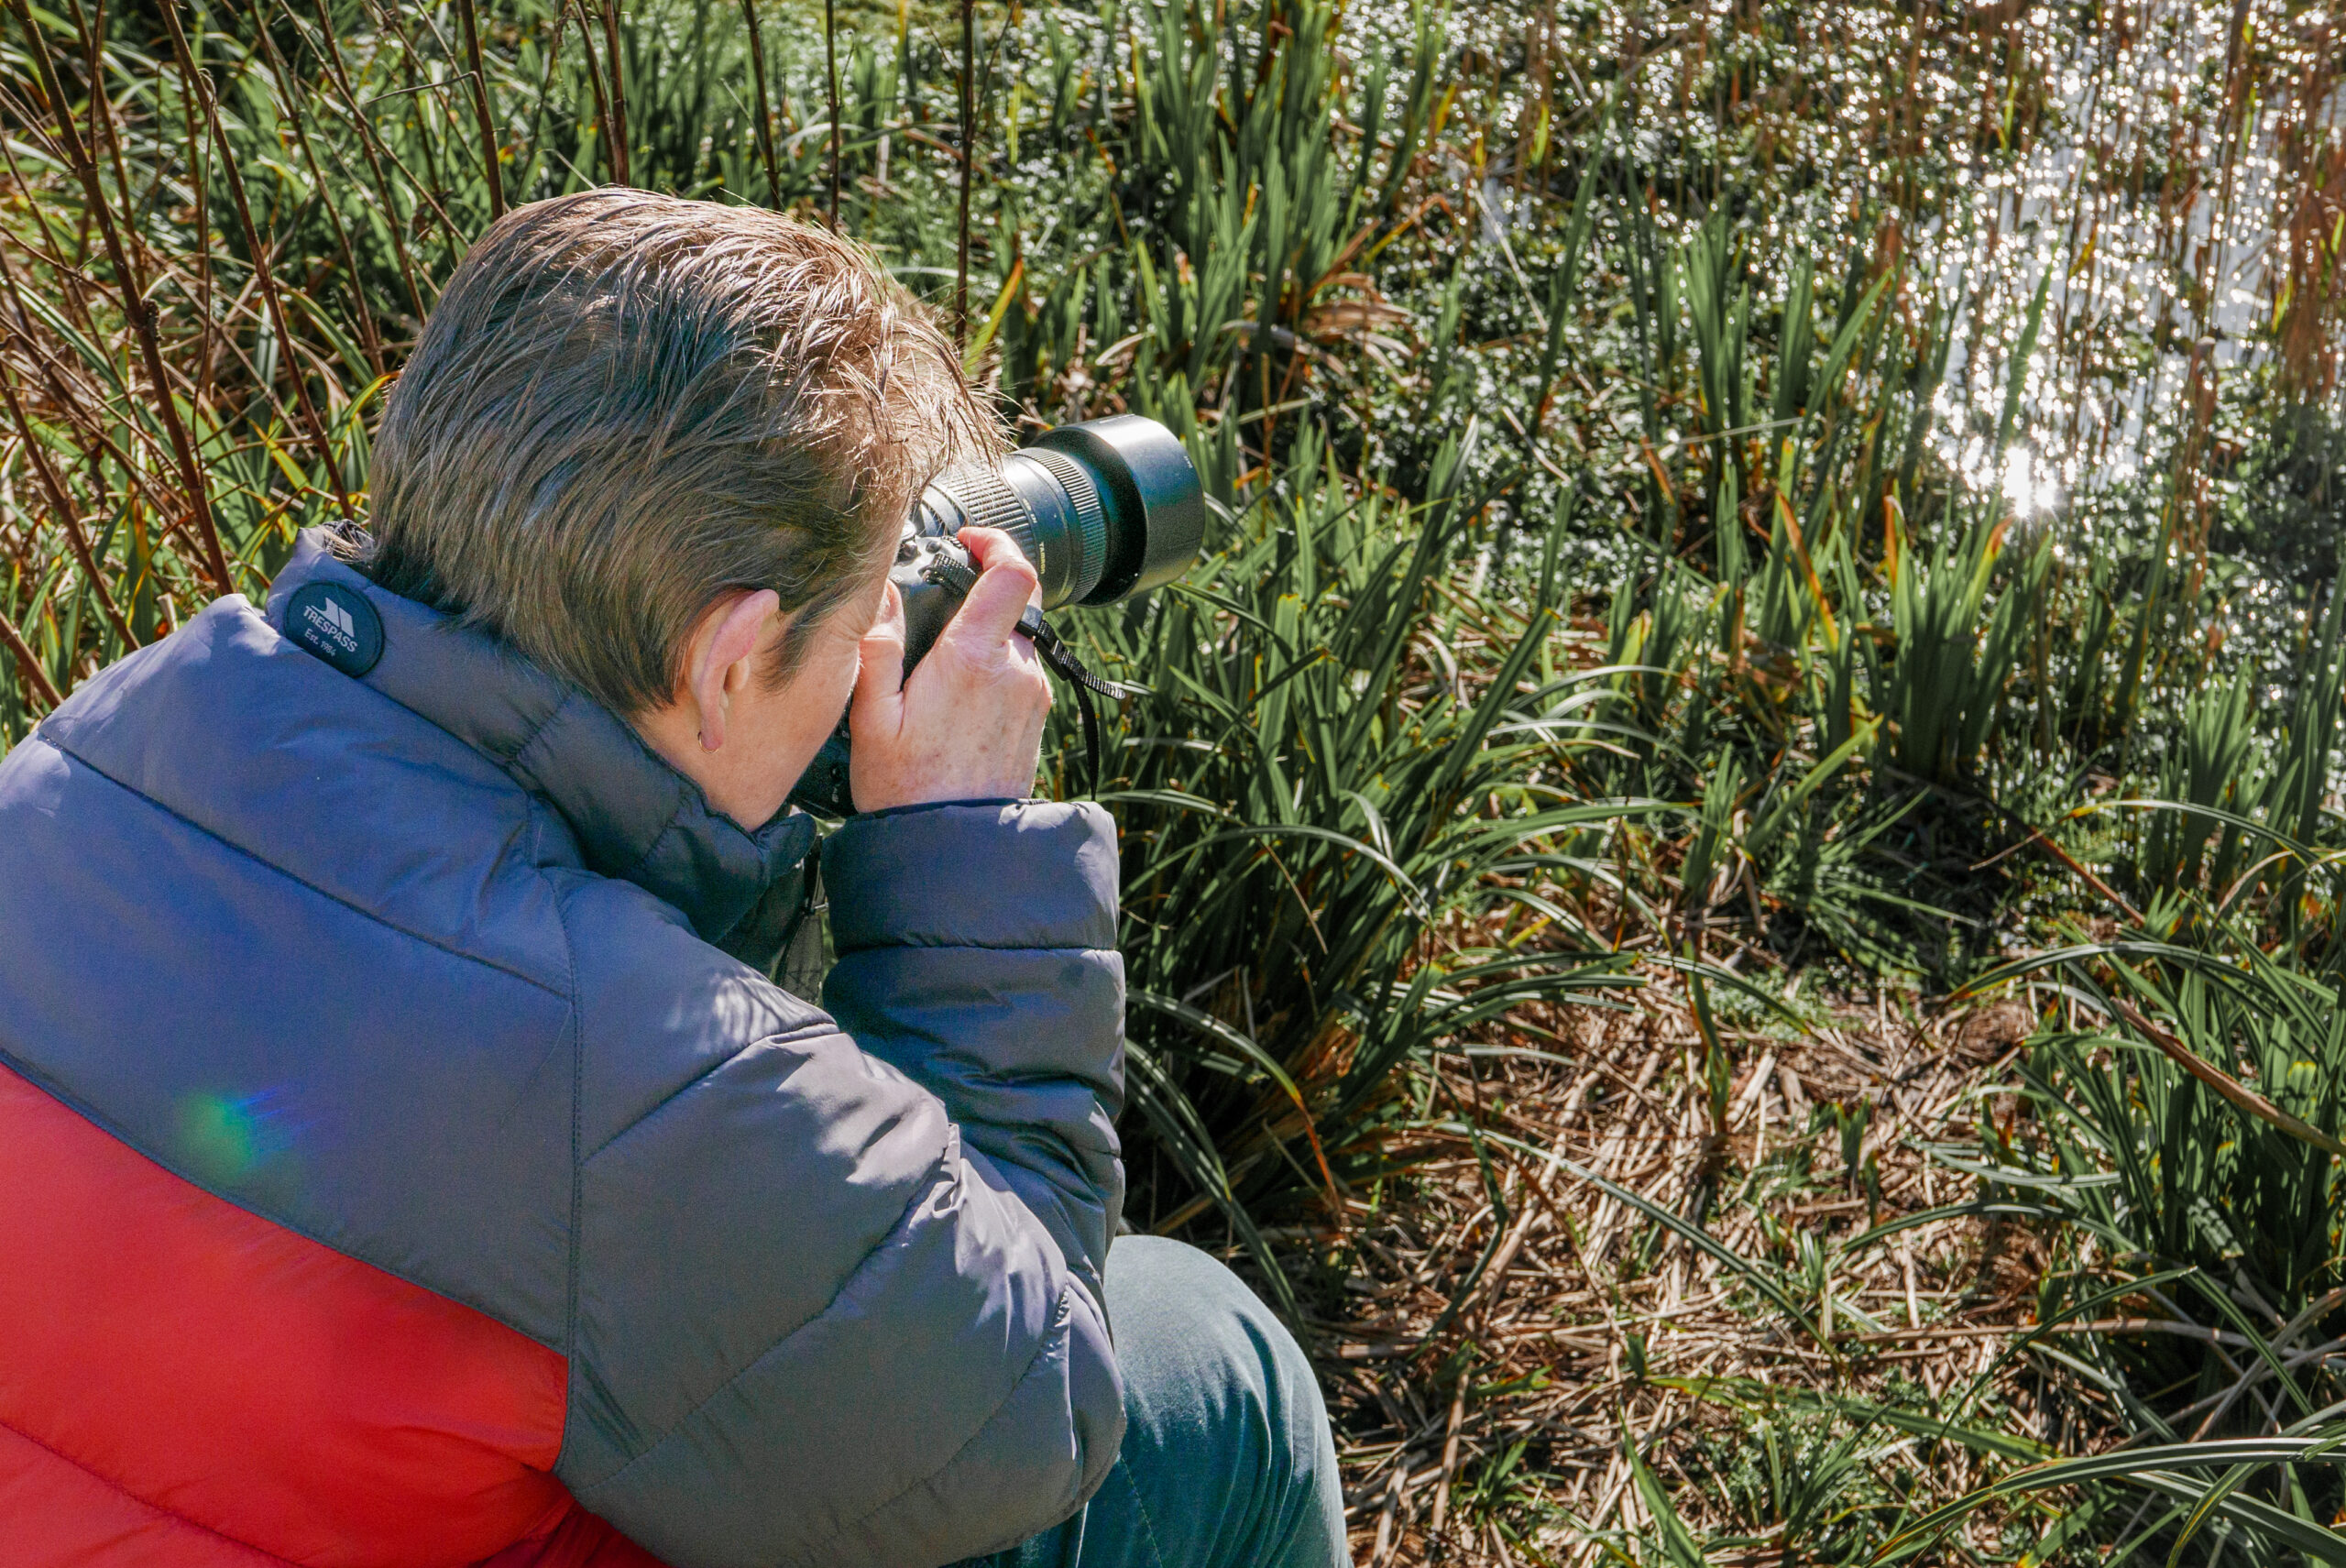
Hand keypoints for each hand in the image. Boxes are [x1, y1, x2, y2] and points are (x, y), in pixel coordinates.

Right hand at [848, 526, 1052, 811]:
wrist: (952, 847)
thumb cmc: (907, 790)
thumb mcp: (873, 717)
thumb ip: (877, 648)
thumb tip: (876, 594)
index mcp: (974, 659)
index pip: (1014, 573)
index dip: (996, 542)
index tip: (969, 541)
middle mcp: (1016, 672)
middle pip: (1016, 603)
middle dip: (981, 595)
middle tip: (942, 607)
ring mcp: (1033, 697)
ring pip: (1016, 641)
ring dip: (984, 640)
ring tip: (938, 669)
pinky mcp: (1037, 720)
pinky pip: (1019, 675)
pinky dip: (992, 671)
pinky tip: (956, 701)